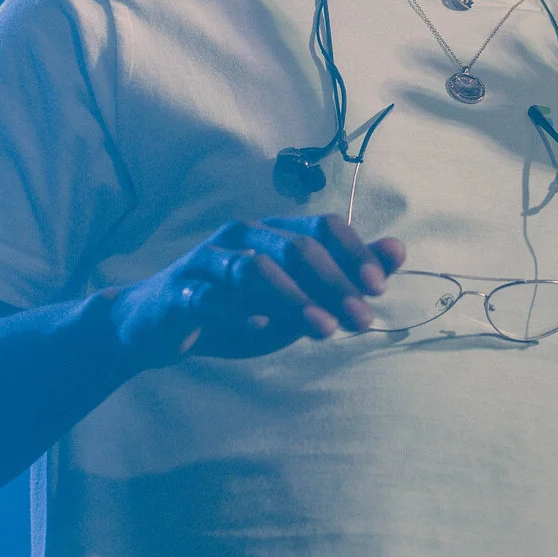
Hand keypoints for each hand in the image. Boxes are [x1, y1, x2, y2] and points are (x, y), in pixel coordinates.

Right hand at [111, 215, 402, 361]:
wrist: (158, 325)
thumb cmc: (236, 305)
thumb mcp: (297, 294)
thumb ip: (344, 273)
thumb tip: (399, 250)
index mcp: (273, 230)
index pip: (323, 227)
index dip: (354, 253)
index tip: (378, 289)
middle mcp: (241, 235)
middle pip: (295, 247)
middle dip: (334, 283)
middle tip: (360, 319)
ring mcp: (208, 261)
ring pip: (253, 266)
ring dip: (294, 298)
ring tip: (324, 329)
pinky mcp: (180, 292)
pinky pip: (209, 296)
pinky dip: (237, 310)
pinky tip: (261, 327)